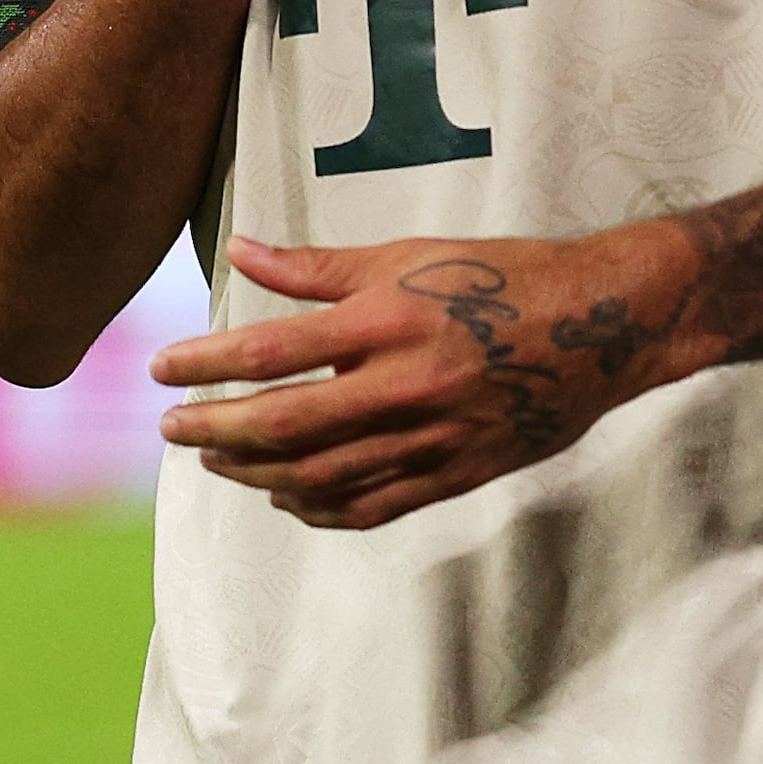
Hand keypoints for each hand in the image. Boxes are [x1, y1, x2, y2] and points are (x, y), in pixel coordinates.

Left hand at [151, 225, 700, 530]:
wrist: (600, 327)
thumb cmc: (500, 278)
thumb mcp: (407, 257)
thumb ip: (318, 268)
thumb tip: (240, 254)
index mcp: (387, 323)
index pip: (269, 352)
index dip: (205, 364)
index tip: (162, 370)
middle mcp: (404, 387)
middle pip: (283, 425)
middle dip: (214, 431)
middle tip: (172, 429)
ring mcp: (431, 439)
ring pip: (320, 477)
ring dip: (255, 475)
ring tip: (217, 461)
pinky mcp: (455, 474)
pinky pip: (371, 507)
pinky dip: (319, 510)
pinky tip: (286, 498)